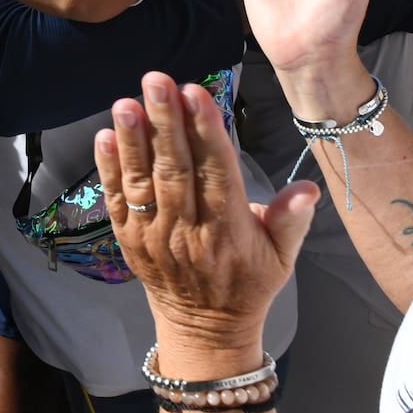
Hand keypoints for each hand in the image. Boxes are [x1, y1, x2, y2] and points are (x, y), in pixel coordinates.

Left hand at [95, 72, 317, 355]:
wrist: (204, 332)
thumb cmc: (248, 285)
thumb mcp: (282, 258)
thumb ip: (292, 220)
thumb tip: (308, 189)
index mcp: (227, 229)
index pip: (215, 172)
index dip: (204, 131)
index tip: (195, 93)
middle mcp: (187, 230)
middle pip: (175, 169)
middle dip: (165, 121)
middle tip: (156, 80)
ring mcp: (153, 235)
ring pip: (142, 181)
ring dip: (132, 139)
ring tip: (126, 102)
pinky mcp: (128, 240)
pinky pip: (117, 201)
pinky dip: (109, 169)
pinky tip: (104, 137)